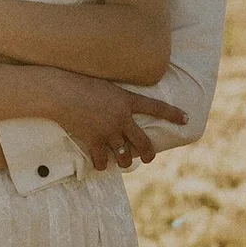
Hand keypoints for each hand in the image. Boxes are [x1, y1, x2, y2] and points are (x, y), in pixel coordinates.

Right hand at [39, 69, 186, 171]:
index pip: (156, 107)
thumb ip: (114, 96)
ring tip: (123, 162)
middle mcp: (121, 117)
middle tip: (149, 157)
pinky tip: (101, 164)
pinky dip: (102, 164)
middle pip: (143, 142)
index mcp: (126, 100)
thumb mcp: (103, 84)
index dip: (172, 114)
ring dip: (124, 161)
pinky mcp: (93, 140)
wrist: (59, 92)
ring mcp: (108, 130)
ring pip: (124, 155)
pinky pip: (102, 160)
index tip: (186, 119)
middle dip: (148, 153)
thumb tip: (118, 104)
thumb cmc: (77, 81)